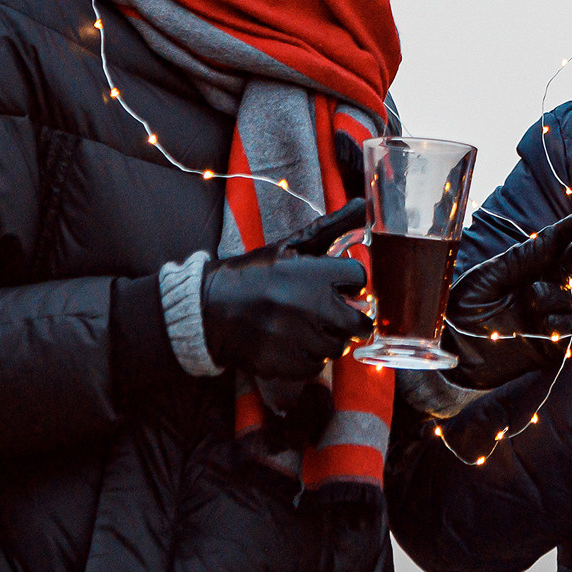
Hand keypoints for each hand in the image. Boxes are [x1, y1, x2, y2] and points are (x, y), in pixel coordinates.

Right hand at [200, 196, 372, 380]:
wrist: (208, 307)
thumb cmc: (254, 274)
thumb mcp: (290, 246)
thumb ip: (331, 228)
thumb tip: (362, 204)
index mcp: (313, 273)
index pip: (359, 277)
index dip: (351, 282)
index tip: (342, 286)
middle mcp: (309, 305)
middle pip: (358, 323)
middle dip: (351, 320)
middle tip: (337, 318)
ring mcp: (296, 337)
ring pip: (336, 347)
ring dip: (328, 340)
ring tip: (308, 329)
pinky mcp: (282, 362)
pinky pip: (315, 366)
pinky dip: (309, 358)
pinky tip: (294, 344)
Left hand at [444, 213, 571, 389]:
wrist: (451, 348)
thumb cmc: (465, 309)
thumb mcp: (490, 276)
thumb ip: (523, 258)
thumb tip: (553, 234)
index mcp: (531, 267)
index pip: (561, 245)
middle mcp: (546, 288)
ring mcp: (551, 317)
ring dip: (560, 295)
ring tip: (533, 297)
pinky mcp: (552, 346)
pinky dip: (562, 323)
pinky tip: (542, 322)